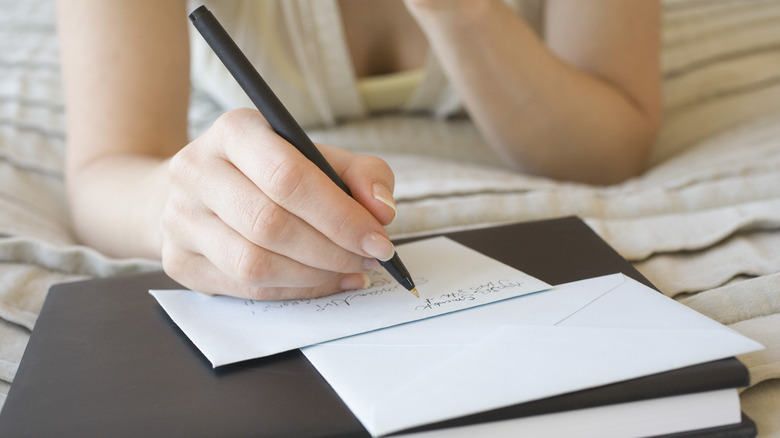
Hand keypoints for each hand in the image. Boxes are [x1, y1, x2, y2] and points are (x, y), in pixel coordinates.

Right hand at [160, 108, 397, 299]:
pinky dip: (295, 292)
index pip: (287, 177)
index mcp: (235, 131)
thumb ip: (361, 174)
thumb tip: (381, 211)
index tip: (377, 238)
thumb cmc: (268, 172)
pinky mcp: (179, 261)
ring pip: (254, 264)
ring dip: (314, 276)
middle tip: (367, 258)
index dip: (339, 215)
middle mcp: (196, 171)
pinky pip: (245, 289)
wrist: (198, 190)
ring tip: (348, 270)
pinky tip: (323, 282)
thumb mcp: (317, 155)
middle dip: (331, 250)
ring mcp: (180, 219)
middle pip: (269, 224)